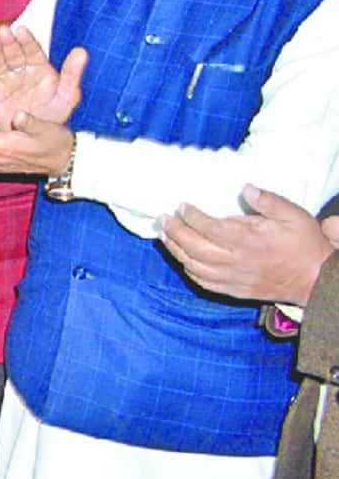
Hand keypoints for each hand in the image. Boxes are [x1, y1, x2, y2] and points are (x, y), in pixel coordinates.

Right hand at [0, 25, 86, 130]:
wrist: (38, 137)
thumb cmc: (54, 114)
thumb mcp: (67, 95)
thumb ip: (72, 73)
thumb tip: (82, 51)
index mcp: (39, 68)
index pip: (32, 50)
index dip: (26, 40)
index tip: (21, 30)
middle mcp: (20, 71)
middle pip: (12, 53)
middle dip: (7, 42)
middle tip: (3, 31)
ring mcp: (4, 81)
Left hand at [159, 185, 334, 304]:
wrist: (315, 280)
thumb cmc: (304, 246)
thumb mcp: (293, 216)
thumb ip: (268, 201)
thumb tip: (245, 187)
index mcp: (248, 242)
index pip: (209, 228)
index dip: (192, 217)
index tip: (182, 205)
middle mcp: (235, 262)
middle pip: (194, 247)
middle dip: (175, 232)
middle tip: (162, 218)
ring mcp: (232, 278)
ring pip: (194, 266)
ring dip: (176, 250)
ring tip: (165, 235)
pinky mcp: (233, 290)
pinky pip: (203, 282)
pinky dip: (188, 269)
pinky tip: (182, 258)